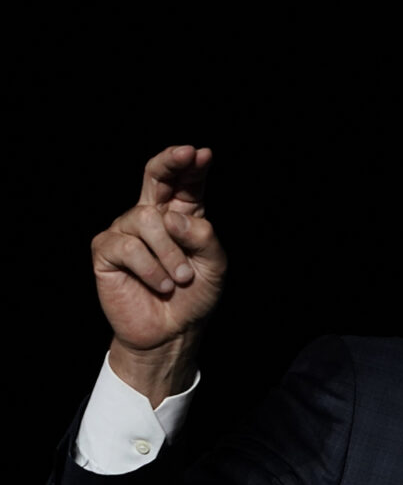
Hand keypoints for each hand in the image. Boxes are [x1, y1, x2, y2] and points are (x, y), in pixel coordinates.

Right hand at [92, 145, 225, 403]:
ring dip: (171, 253)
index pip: (185, 182)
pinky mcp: (106, 250)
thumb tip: (173, 218)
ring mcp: (125, 230)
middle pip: (155, 176)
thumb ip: (203, 238)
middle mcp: (151, 216)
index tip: (201, 153)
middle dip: (170, 161)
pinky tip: (162, 285)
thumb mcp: (214, 267)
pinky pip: (129, 247)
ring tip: (180, 279)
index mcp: (181, 215)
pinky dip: (152, 269)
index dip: (191, 165)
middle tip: (187, 154)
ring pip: (148, 220)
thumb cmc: (195, 296)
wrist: (171, 331)